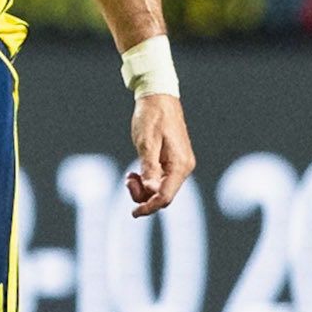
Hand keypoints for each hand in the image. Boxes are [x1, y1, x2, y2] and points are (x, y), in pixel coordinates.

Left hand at [127, 95, 195, 217]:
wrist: (158, 98)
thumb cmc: (152, 117)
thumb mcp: (146, 143)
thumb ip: (149, 167)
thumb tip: (151, 190)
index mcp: (180, 165)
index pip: (166, 196)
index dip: (149, 207)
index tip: (133, 213)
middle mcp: (183, 167)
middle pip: (163, 195)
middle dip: (143, 195)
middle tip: (127, 179)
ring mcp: (179, 164)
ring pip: (160, 189)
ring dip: (143, 187)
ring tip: (130, 175)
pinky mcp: (172, 161)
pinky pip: (160, 179)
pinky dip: (146, 180)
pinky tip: (134, 173)